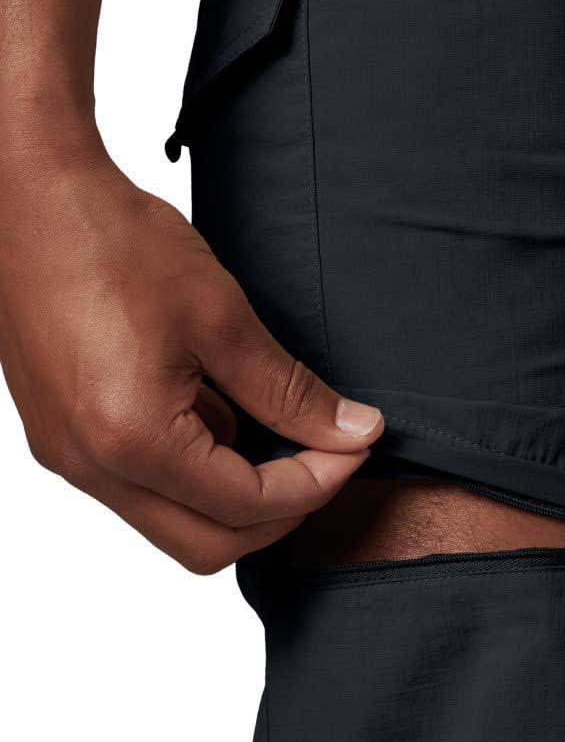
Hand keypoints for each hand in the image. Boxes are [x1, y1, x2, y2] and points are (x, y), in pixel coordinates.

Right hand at [0, 145, 382, 573]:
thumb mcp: (223, 316)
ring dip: (237, 493)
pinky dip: (196, 466)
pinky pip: (142, 483)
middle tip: (328, 458)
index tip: (355, 445)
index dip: (317, 484)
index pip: (247, 507)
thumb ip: (290, 390)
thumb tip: (353, 431)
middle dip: (280, 511)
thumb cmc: (115, 242)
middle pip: (207, 543)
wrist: (30, 197)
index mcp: (131, 440)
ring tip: (281, 428)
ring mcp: (68, 454)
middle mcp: (90, 465)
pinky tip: (227, 409)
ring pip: (172, 519)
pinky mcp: (63, 434)